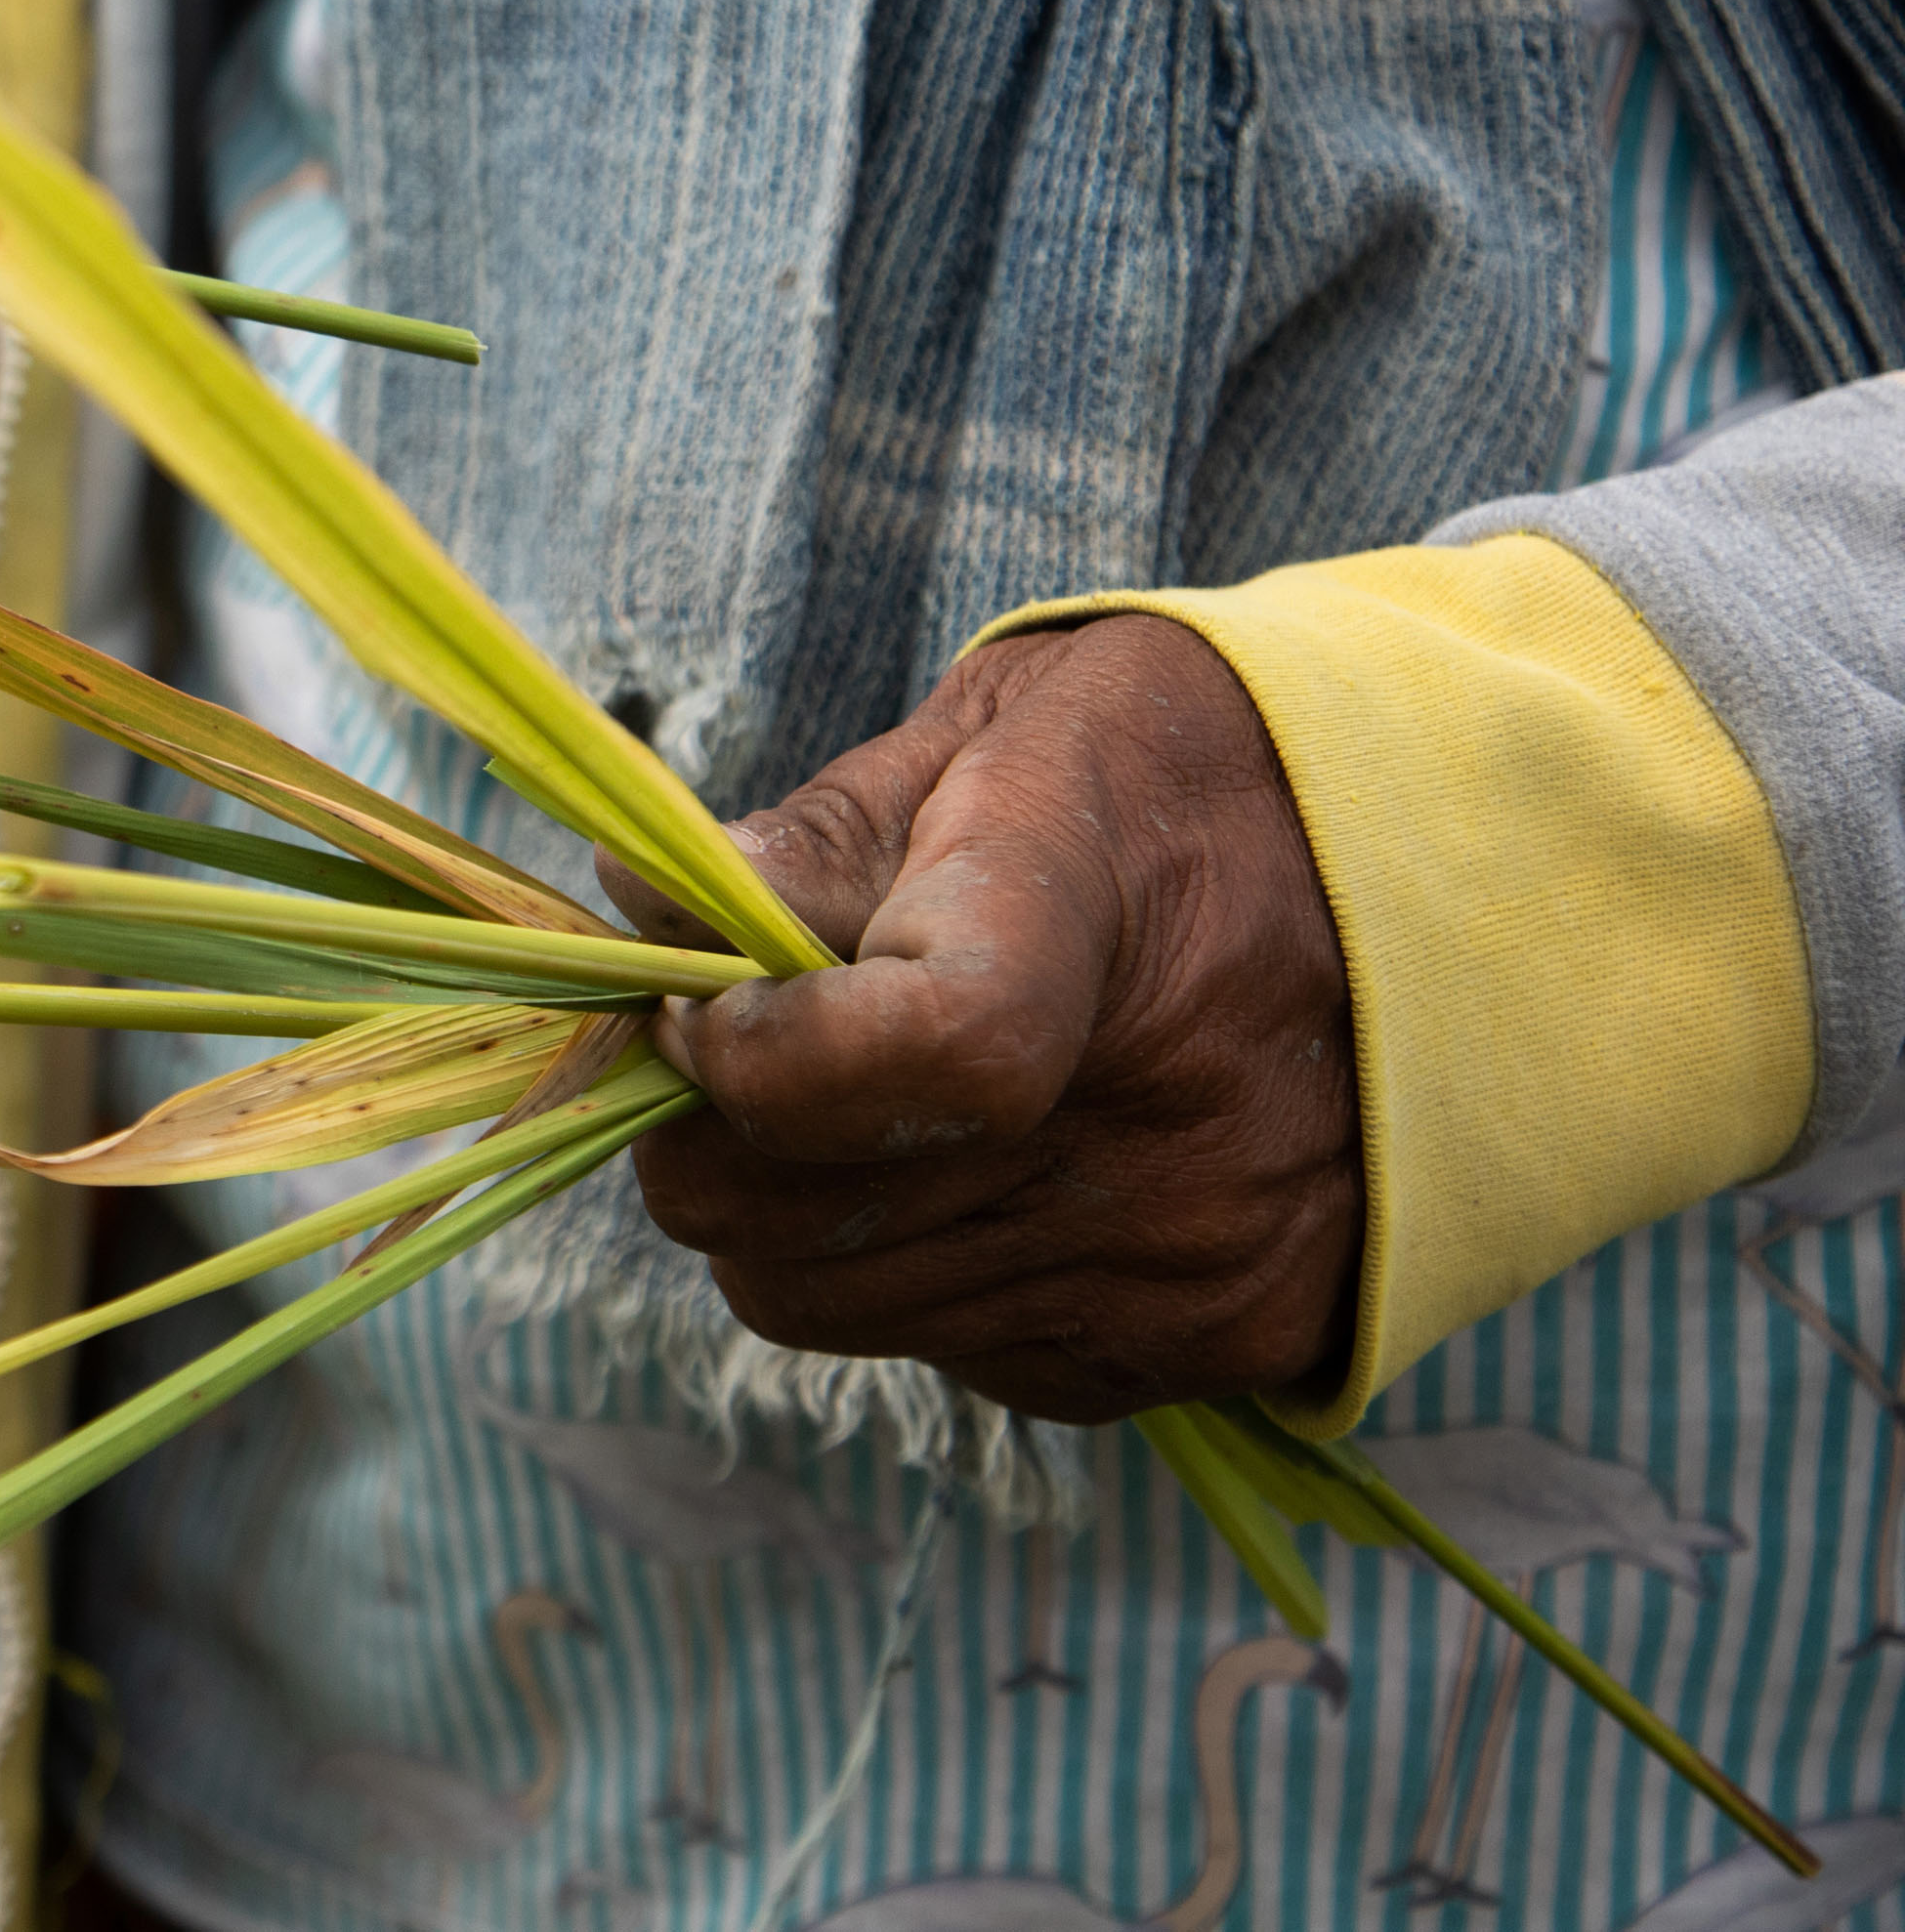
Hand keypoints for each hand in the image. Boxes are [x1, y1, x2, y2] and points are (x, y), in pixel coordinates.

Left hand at [598, 615, 1360, 1422]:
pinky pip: (964, 1357)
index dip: (757, 1053)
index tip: (697, 1006)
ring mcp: (1197, 1252)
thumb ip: (816, 842)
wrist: (1457, 875)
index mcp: (1103, 920)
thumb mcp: (1003, 733)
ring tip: (863, 1101)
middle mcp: (1166, 1120)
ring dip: (797, 1216)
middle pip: (801, 1219)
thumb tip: (635, 911)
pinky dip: (919, 1277)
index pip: (918, 1056)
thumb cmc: (1182, 775)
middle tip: (731, 1049)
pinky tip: (985, 1168)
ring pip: (842, 1306)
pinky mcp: (1223, 1341)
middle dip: (705, 1138)